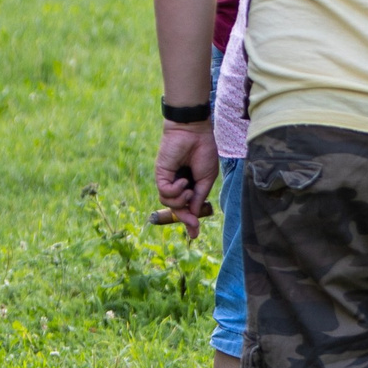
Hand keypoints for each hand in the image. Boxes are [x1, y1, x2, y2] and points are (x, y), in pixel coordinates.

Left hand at [154, 124, 218, 239]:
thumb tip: (194, 212)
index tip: (194, 234)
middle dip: (185, 219)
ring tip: (188, 189)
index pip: (187, 206)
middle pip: (176, 208)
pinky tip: (182, 182)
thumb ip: (199, 196)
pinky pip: (164, 192)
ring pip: (169, 202)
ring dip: (180, 201)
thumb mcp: (206, 179)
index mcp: (190, 185)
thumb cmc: (203, 151)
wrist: (195, 132)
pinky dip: (175, 191)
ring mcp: (168, 179)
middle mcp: (177, 184)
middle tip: (193, 226)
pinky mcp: (161, 174)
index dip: (190, 221)